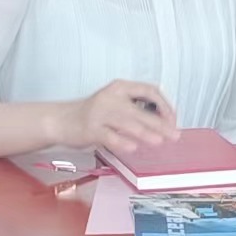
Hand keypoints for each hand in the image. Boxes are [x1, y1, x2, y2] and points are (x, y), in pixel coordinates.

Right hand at [58, 80, 178, 152]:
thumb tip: (163, 121)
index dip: (164, 105)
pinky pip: (109, 136)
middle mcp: (111, 97)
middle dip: (160, 123)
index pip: (149, 90)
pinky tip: (133, 147)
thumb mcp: (114, 103)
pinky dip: (122, 142)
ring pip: (127, 122)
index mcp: (120, 87)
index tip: (172, 119)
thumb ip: (135, 108)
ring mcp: (100, 113)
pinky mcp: (90, 129)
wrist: (61, 120)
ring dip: (146, 132)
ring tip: (160, 141)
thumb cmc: (92, 113)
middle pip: (141, 109)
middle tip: (174, 134)